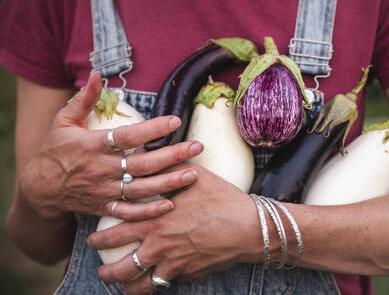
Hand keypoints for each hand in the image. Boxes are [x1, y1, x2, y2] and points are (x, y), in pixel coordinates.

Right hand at [18, 73, 203, 220]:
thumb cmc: (55, 150)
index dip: (152, 129)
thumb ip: (83, 99)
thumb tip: (96, 74)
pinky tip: (169, 205)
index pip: (127, 136)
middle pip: (142, 164)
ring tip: (193, 174)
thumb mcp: (63, 120)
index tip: (175, 121)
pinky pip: (128, 212)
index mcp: (92, 145)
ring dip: (168, 182)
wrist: (38, 188)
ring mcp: (103, 190)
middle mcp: (100, 169)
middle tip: (197, 147)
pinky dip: (148, 212)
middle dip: (172, 155)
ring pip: (140, 188)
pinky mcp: (103, 207)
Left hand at [88, 165, 262, 294]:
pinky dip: (154, 287)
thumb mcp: (194, 176)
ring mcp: (172, 265)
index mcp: (154, 221)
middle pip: (120, 267)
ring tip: (122, 284)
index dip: (99, 240)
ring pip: (139, 285)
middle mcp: (158, 246)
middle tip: (102, 270)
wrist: (247, 228)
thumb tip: (146, 154)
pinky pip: (163, 287)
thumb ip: (166, 168)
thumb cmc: (221, 199)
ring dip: (127, 286)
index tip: (92, 240)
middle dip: (106, 272)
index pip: (115, 234)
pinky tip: (153, 284)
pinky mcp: (187, 275)